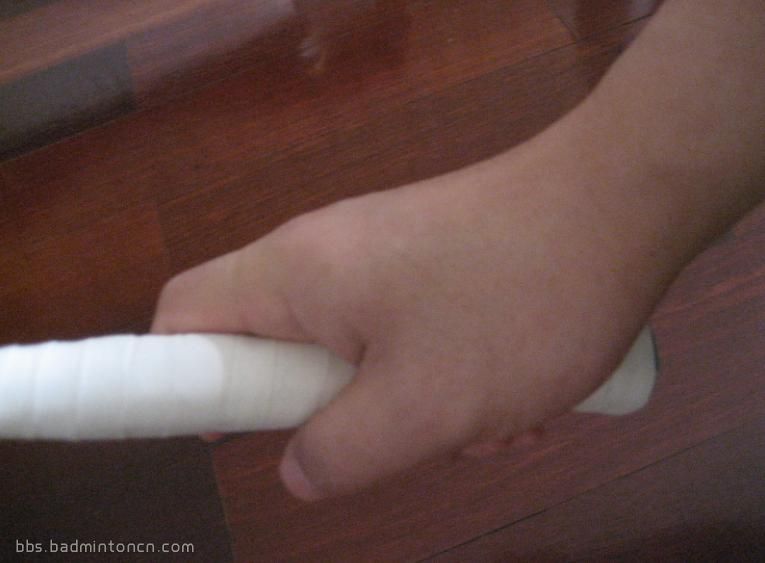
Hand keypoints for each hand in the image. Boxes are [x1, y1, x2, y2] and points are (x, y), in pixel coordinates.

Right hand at [152, 140, 658, 499]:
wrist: (621, 206)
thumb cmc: (512, 307)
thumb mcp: (419, 407)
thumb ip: (339, 452)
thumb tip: (297, 468)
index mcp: (295, 274)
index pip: (184, 314)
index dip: (184, 380)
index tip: (229, 436)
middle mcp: (328, 255)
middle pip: (279, 346)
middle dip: (328, 413)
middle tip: (387, 438)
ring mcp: (388, 256)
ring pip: (359, 354)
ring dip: (406, 406)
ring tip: (481, 423)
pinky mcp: (437, 263)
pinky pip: (412, 335)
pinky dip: (446, 379)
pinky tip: (512, 400)